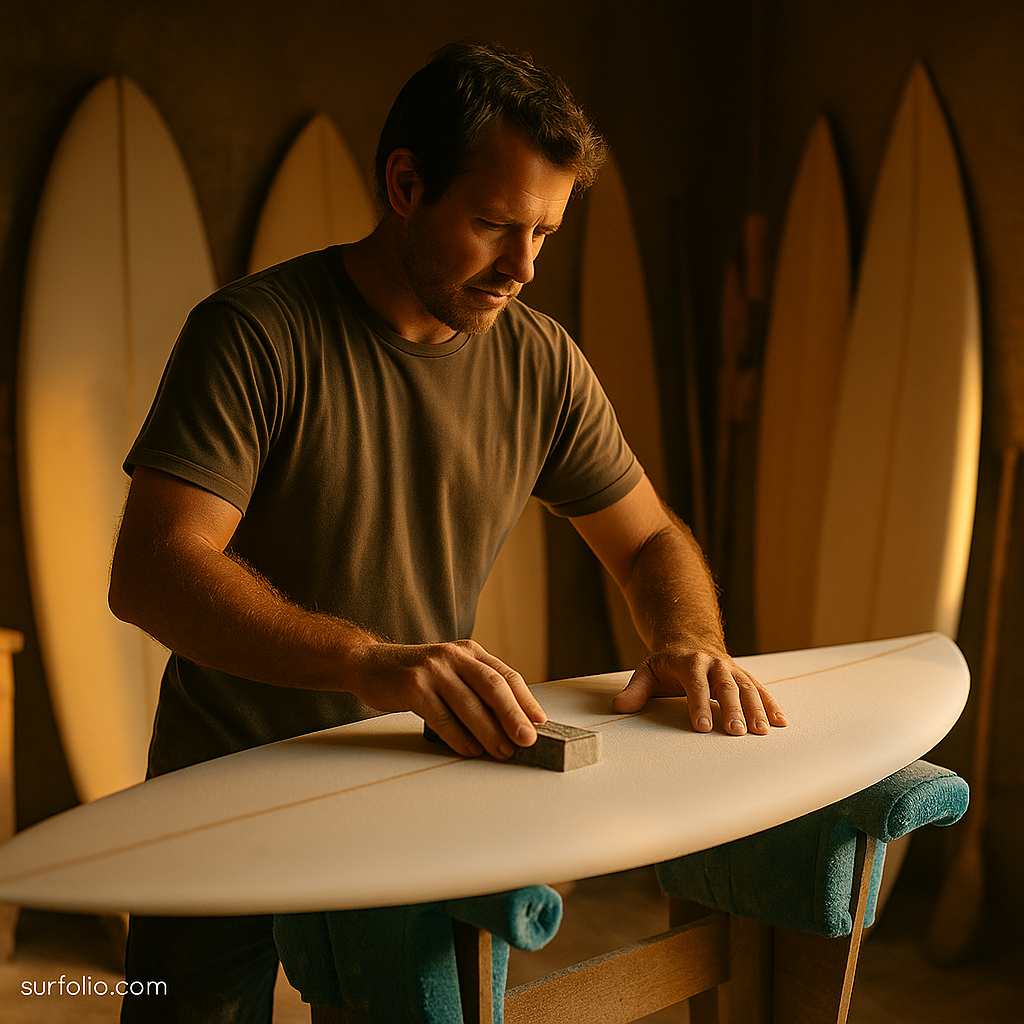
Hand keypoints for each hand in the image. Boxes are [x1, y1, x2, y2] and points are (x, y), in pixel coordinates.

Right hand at [345, 638, 546, 758]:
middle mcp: (454, 656)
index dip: (525, 700)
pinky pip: (442, 716)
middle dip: (513, 715)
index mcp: (469, 652)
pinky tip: (470, 749)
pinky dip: (459, 736)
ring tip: (501, 751)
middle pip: (493, 686)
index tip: (540, 723)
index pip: (506, 675)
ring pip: (469, 704)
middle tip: (527, 740)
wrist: (368, 664)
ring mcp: (433, 669)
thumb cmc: (415, 674)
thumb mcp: (450, 671)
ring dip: (489, 731)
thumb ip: (476, 688)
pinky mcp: (413, 686)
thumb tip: (511, 723)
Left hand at [612, 646, 787, 735]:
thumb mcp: (647, 670)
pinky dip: (771, 705)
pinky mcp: (742, 676)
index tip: (703, 726)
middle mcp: (714, 663)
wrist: (689, 638)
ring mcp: (731, 669)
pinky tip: (780, 722)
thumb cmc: (666, 662)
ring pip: (747, 687)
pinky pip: (759, 689)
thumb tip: (620, 706)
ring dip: (757, 709)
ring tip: (762, 731)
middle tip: (736, 732)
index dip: (699, 705)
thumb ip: (636, 689)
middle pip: (725, 686)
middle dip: (732, 709)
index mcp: (689, 661)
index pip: (695, 684)